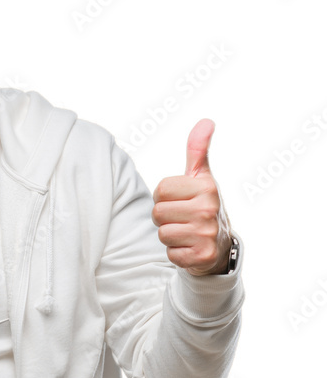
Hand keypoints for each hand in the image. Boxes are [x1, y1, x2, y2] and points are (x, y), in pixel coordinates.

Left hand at [151, 118, 232, 275]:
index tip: (180, 201)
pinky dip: (176, 253)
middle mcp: (209, 209)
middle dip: (165, 218)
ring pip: (162, 234)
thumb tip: (206, 121)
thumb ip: (198, 150)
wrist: (221, 247)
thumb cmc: (204, 207)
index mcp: (206, 187)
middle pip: (158, 213)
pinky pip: (170, 254)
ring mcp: (207, 234)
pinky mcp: (202, 256)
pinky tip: (190, 248)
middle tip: (182, 219)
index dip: (164, 197)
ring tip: (186, 233)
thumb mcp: (202, 177)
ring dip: (170, 236)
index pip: (160, 189)